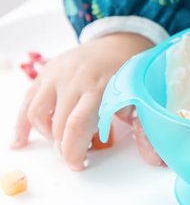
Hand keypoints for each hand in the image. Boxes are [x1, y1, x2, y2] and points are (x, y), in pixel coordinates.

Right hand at [11, 33, 153, 170]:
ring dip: (46, 135)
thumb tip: (154, 160)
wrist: (122, 39)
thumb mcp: (142, 97)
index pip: (78, 125)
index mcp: (102, 86)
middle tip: (76, 155)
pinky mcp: (48, 71)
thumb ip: (145, 129)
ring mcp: (59, 73)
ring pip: (38, 114)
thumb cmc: (132, 71)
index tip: (79, 164)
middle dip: (64, 146)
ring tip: (61, 142)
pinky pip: (28, 100)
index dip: (74, 151)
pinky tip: (21, 142)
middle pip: (58, 124)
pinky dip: (22, 123)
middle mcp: (76, 79)